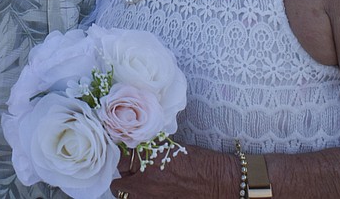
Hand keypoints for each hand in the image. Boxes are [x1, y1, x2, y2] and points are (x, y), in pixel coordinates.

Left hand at [111, 143, 234, 197]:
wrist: (220, 183)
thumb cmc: (200, 163)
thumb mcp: (170, 149)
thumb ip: (149, 149)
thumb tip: (136, 147)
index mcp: (147, 163)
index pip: (120, 159)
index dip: (121, 157)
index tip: (125, 155)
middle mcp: (145, 184)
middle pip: (119, 184)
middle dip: (123, 178)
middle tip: (130, 173)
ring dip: (130, 192)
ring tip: (140, 186)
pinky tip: (153, 193)